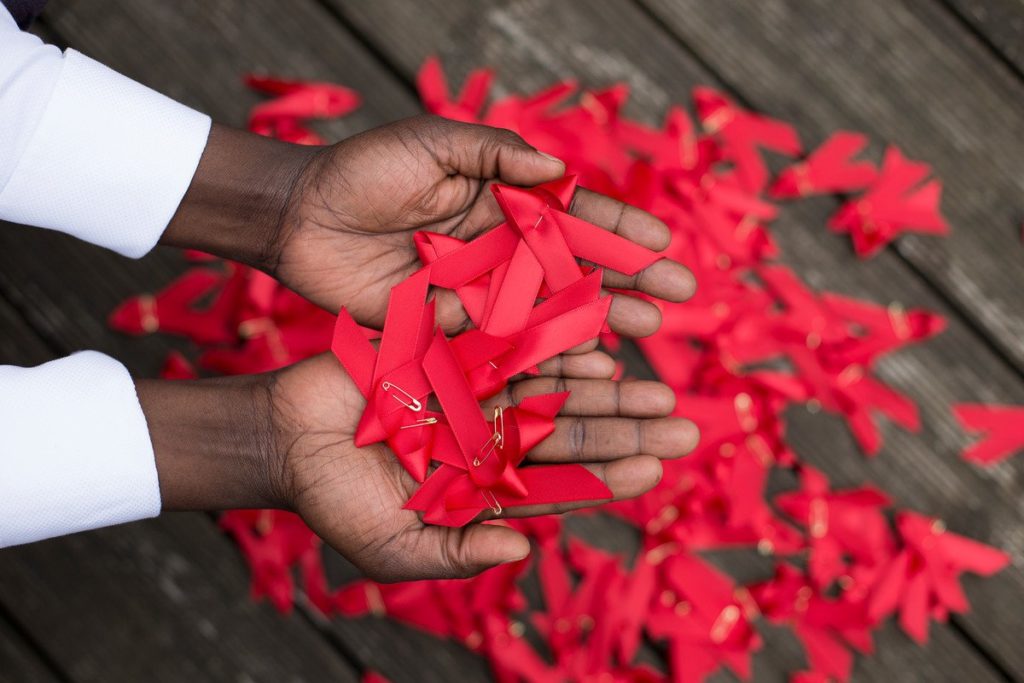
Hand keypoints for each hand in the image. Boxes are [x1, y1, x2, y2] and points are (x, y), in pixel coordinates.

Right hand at [139, 351, 697, 581]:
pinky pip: (507, 344)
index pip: (560, 482)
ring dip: (601, 384)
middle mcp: (491, 437)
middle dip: (625, 428)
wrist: (285, 438)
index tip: (655, 469)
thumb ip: (457, 550)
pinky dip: (546, 342)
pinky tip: (589, 339)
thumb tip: (523, 547)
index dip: (607, 476)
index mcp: (485, 485)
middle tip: (682, 423)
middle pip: (570, 431)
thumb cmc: (335, 501)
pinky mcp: (451, 352)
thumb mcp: (394, 546)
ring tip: (650, 382)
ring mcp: (474, 392)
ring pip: (550, 385)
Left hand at [163, 118, 694, 335]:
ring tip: (646, 334)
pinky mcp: (451, 326)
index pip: (574, 214)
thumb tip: (560, 168)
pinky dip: (545, 353)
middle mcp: (499, 247)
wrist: (301, 220)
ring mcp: (479, 290)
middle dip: (627, 278)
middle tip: (677, 299)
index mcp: (501, 200)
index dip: (620, 228)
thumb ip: (494, 153)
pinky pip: (506, 342)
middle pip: (576, 265)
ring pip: (551, 308)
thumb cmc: (364, 172)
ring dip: (600, 319)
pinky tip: (584, 366)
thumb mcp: (432, 143)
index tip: (663, 245)